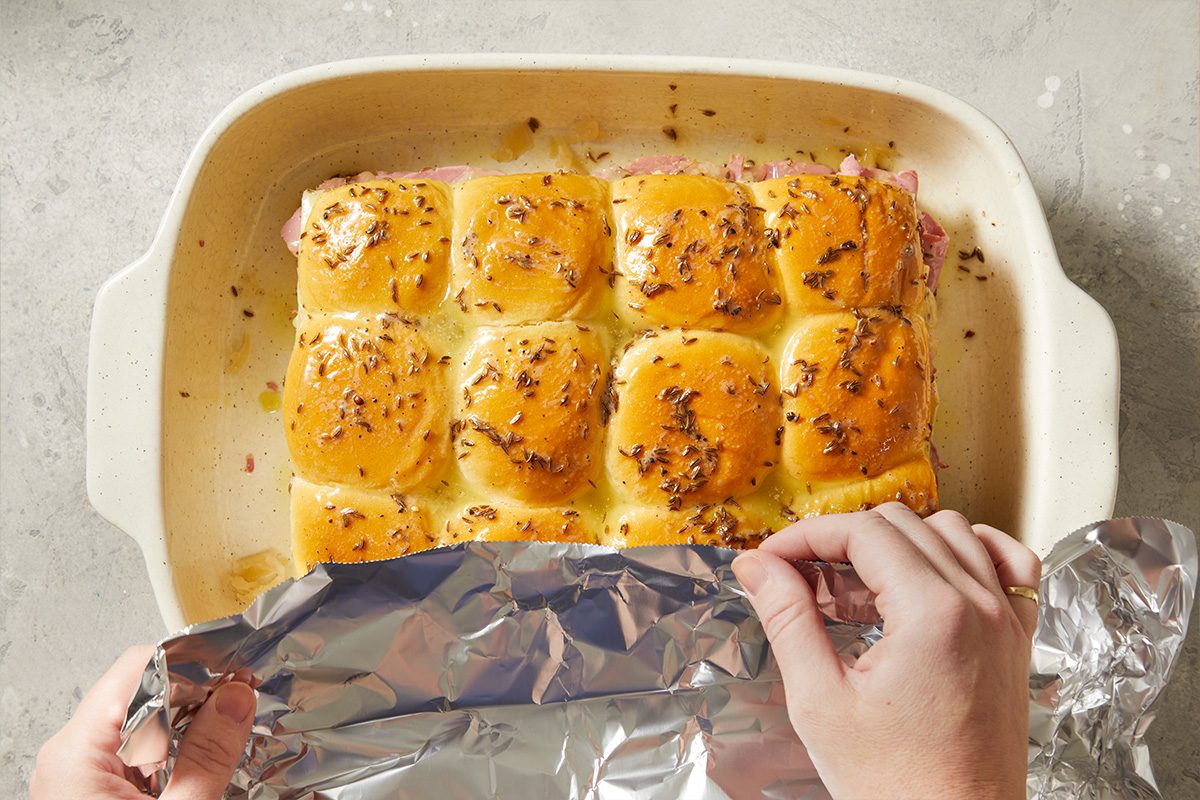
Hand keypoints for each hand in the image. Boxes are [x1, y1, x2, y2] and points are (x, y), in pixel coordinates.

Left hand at [31, 645, 254, 799]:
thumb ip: (209, 754)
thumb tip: (237, 696)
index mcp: (76, 752)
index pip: (138, 669)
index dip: (193, 664)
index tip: (237, 672)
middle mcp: (69, 754)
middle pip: (142, 691)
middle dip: (196, 695)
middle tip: (243, 704)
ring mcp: (78, 773)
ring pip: (143, 721)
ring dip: (187, 725)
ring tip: (227, 737)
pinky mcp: (92, 790)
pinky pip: (136, 751)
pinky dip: (172, 750)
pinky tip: (199, 764)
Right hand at [732, 503, 1039, 799]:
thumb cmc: (897, 787)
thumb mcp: (820, 702)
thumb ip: (787, 619)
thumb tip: (757, 568)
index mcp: (932, 614)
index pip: (861, 532)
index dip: (805, 537)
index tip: (772, 561)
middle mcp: (979, 604)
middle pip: (901, 523)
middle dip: (842, 539)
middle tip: (800, 577)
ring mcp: (1006, 619)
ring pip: (951, 531)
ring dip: (896, 543)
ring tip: (855, 586)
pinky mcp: (1015, 639)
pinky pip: (1005, 562)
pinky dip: (965, 552)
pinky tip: (930, 577)